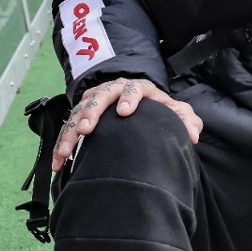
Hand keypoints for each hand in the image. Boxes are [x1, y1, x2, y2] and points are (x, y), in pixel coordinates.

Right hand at [52, 77, 200, 170]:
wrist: (146, 110)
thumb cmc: (162, 112)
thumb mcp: (179, 115)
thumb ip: (188, 122)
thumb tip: (192, 136)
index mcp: (139, 88)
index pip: (134, 88)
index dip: (129, 98)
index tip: (125, 113)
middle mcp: (113, 91)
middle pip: (99, 97)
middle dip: (91, 113)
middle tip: (86, 129)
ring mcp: (95, 103)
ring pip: (79, 114)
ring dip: (70, 132)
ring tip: (66, 151)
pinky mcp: (83, 116)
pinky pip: (69, 129)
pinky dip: (62, 145)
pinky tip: (59, 162)